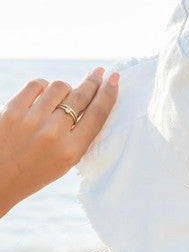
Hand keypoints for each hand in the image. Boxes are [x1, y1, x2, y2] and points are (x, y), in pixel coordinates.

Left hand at [0, 67, 119, 216]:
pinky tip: (43, 95)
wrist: (0, 179)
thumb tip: (93, 99)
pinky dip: (43, 87)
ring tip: (61, 98)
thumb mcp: (65, 161)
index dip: (108, 94)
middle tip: (98, 73)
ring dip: (64, 89)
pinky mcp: (11, 110)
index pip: (97, 115)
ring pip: (60, 86)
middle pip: (81, 97)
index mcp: (71, 151)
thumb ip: (80, 135)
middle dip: (93, 82)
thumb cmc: (36, 170)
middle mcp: (53, 135)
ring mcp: (31, 121)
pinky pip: (36, 85)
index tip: (114, 79)